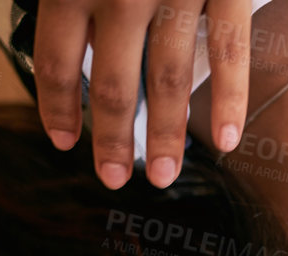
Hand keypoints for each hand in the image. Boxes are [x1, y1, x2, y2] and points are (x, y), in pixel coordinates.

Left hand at [33, 0, 251, 189]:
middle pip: (113, 85)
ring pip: (168, 80)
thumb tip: (83, 47)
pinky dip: (231, 100)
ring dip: (166, 136)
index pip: (56, 61)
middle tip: (112, 177)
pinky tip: (227, 139)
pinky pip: (229, 52)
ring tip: (163, 175)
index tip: (64, 141)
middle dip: (112, 139)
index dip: (59, 107)